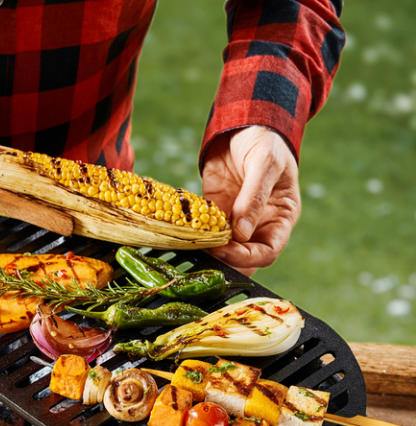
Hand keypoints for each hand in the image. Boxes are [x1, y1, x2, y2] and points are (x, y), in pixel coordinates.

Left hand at [201, 126, 300, 273]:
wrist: (243, 125)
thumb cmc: (265, 142)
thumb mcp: (265, 165)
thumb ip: (254, 199)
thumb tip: (241, 235)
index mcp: (280, 218)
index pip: (268, 251)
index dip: (249, 257)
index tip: (228, 251)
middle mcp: (259, 224)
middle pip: (244, 257)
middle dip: (227, 260)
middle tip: (206, 253)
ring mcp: (235, 220)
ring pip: (223, 249)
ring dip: (208, 251)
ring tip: (193, 247)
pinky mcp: (214, 212)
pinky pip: (205, 231)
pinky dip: (195, 237)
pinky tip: (183, 236)